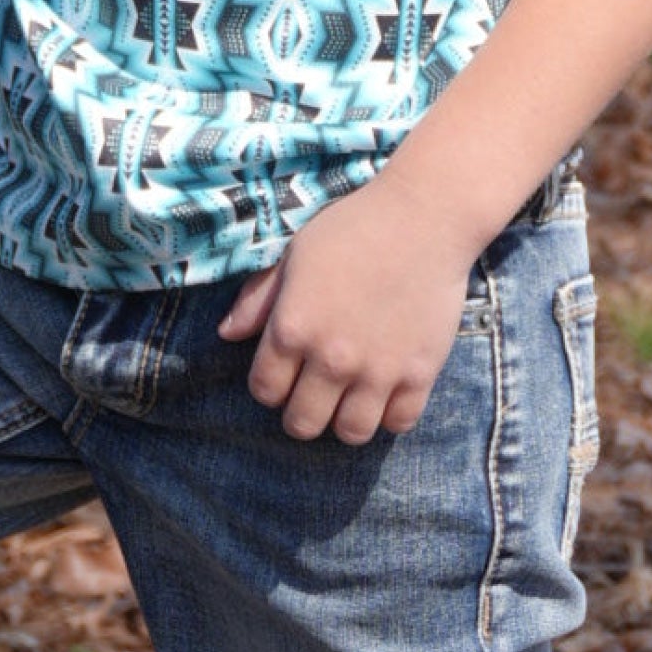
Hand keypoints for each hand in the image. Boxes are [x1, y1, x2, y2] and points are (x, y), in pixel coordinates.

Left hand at [217, 172, 477, 444]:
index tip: (282, 372)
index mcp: (293, 327)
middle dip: (301, 412)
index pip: (265, 391)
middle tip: (312, 392)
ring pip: (350, 433)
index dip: (269, 385)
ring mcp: (378, 370)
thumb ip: (259, 299)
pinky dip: (389, 413)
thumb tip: (227, 334)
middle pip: (303, 423)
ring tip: (348, 396)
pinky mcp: (420, 374)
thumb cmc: (352, 228)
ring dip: (344, 419)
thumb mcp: (295, 254)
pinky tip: (385, 389)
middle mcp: (332, 357)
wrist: (423, 218)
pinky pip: (398, 423)